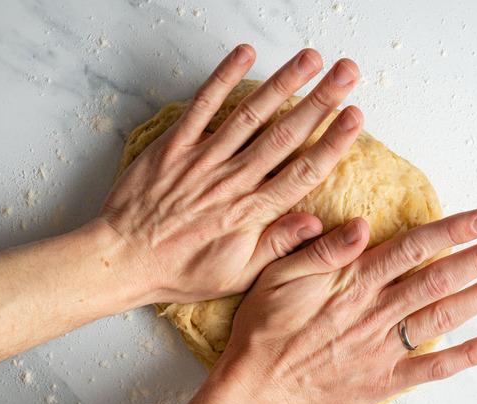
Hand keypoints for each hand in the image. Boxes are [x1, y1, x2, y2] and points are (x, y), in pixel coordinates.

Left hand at [95, 44, 362, 304]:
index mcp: (251, 212)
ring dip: (283, 84)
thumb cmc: (179, 270)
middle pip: (285, 135)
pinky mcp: (174, 146)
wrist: (121, 259)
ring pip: (251, 115)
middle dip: (320, 100)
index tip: (355, 116)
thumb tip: (315, 224)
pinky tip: (245, 55)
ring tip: (311, 59)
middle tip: (347, 72)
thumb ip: (276, 247)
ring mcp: (202, 160)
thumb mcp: (235, 275)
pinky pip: (202, 107)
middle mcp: (232, 181)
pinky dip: (223, 79)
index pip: (303, 172)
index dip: (333, 142)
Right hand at [212, 209, 476, 403]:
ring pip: (444, 316)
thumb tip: (359, 225)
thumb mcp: (277, 276)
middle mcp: (375, 311)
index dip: (453, 231)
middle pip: (439, 278)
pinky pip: (433, 367)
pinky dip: (469, 355)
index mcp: (352, 282)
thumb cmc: (264, 329)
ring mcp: (383, 347)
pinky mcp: (384, 379)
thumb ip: (320, 250)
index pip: (412, 248)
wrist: (256, 388)